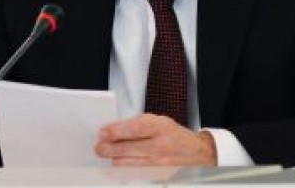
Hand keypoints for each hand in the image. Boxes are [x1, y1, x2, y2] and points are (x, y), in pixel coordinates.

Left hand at [95, 114, 216, 165]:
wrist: (195, 151)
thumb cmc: (172, 133)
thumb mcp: (156, 120)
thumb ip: (135, 124)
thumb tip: (112, 130)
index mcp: (158, 127)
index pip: (133, 129)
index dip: (115, 132)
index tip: (102, 133)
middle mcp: (160, 145)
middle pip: (129, 149)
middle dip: (109, 148)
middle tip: (98, 147)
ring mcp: (159, 162)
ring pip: (130, 163)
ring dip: (115, 158)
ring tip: (106, 154)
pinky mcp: (158, 174)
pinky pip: (137, 171)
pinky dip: (126, 167)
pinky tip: (119, 162)